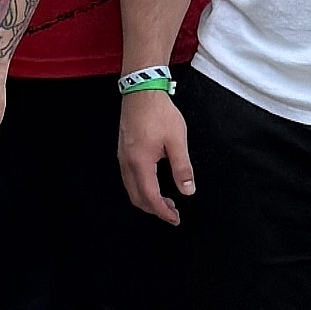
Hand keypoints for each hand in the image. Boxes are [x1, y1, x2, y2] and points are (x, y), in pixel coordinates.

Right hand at [118, 87, 193, 224]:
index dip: (163, 212)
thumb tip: (188, 190)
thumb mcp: (177, 140)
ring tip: (165, 200)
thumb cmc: (158, 112)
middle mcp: (127, 163)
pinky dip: (141, 188)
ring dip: (147, 199)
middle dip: (154, 209)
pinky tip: (153, 183)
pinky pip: (128, 178)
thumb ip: (182, 168)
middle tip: (172, 212)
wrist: (141, 91)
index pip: (150, 197)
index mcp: (141, 162)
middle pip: (137, 197)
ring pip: (131, 189)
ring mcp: (122, 157)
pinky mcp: (123, 151)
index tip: (175, 218)